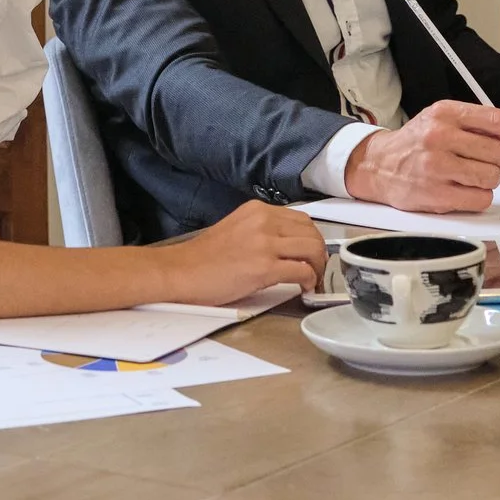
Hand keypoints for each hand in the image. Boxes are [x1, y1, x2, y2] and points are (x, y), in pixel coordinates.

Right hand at [158, 202, 328, 302]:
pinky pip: (302, 271)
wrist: (180, 272)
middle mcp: (264, 221)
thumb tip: (288, 246)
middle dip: (319, 254)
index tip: (311, 255)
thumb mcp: (237, 229)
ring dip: (318, 268)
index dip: (311, 239)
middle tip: (316, 270)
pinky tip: (304, 288)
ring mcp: (265, 243)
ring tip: (312, 280)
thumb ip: (263, 231)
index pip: (301, 219)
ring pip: (313, 249)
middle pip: (312, 232)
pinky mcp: (264, 267)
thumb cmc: (203, 258)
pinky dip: (310, 281)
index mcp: (257, 210)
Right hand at [342, 100, 499, 213]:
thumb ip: (486, 122)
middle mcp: (440, 136)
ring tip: (477, 176)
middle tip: (498, 164)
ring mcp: (436, 166)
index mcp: (446, 113)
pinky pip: (480, 199)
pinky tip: (466, 189)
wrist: (379, 165)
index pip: (496, 120)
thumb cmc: (417, 142)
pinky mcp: (435, 193)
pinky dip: (480, 196)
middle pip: (498, 153)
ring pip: (491, 177)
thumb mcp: (447, 120)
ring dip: (491, 180)